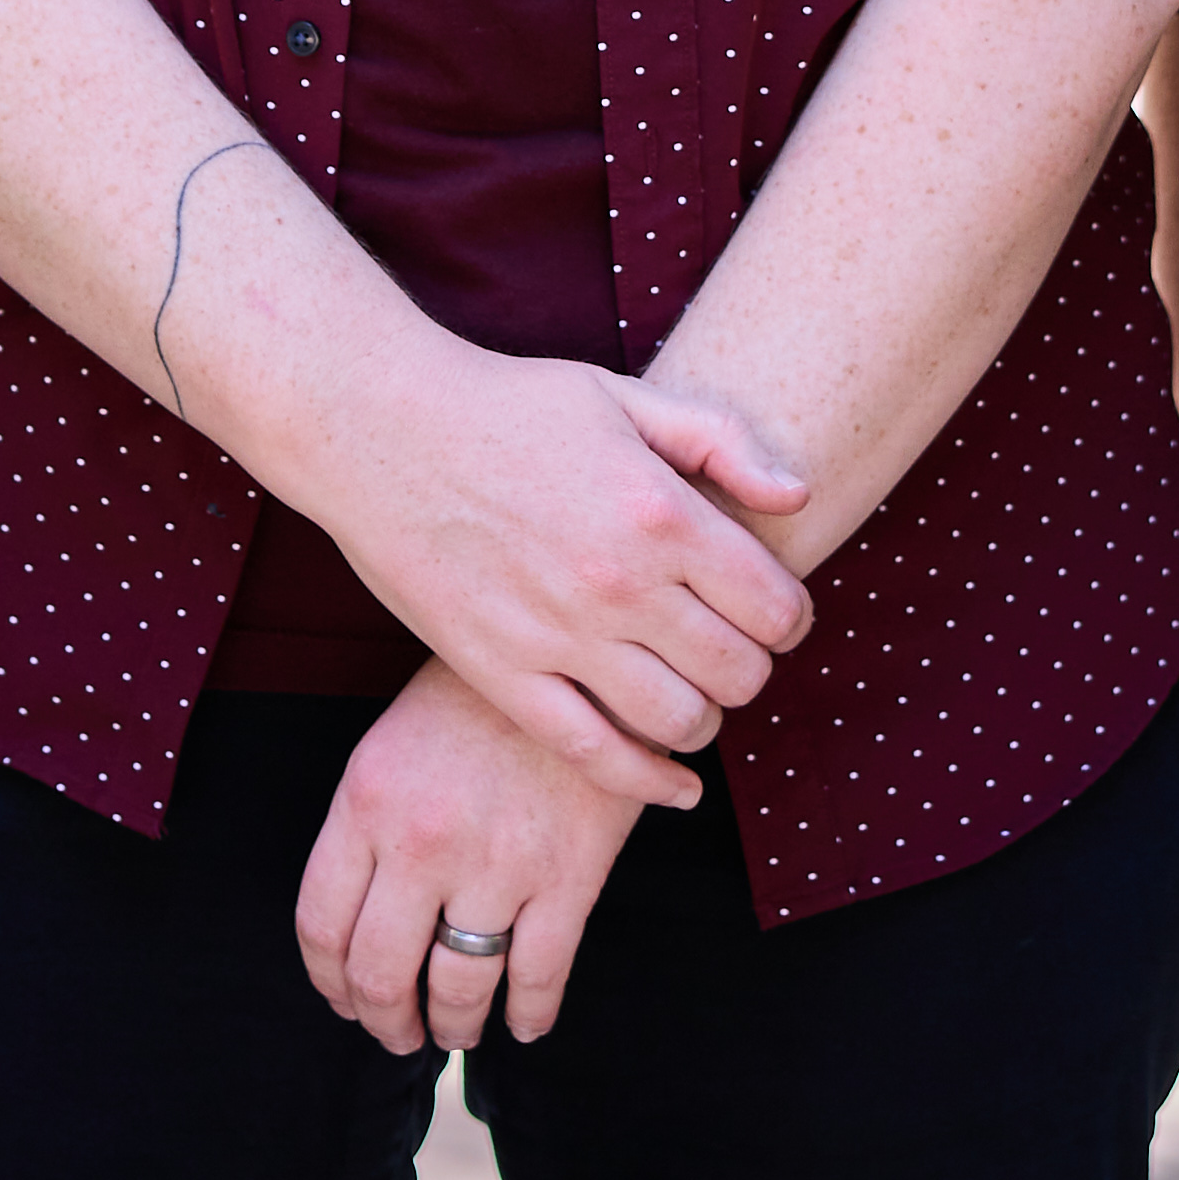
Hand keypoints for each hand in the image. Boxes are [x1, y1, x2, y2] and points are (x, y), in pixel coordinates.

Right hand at [285, 353, 813, 806]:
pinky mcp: (502, 673)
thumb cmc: (507, 404)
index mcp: (660, 511)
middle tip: (733, 655)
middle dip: (752, 670)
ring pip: (678, 721)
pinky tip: (674, 784)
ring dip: (705, 720)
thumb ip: (722, 440)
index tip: (776, 617)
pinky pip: (594, 754)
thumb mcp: (623, 395)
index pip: (774, 606)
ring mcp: (558, 635)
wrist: (381, 427)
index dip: (791, 620)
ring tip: (692, 695)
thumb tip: (798, 496)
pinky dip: (648, 781)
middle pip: (738, 672)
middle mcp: (618, 581)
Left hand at [292, 662, 647, 1055]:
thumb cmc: (479, 699)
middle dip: (386, 1021)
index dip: (330, 984)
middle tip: (399, 1034)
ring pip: (459, 988)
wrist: (582, 659)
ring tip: (457, 1031)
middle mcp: (423, 841)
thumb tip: (356, 927)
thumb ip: (367, 830)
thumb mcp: (392, 745)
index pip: (322, 927)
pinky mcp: (569, 877)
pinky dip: (530, 1015)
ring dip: (455, 1027)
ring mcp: (497, 864)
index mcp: (367, 802)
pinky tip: (525, 1022)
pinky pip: (540, 977)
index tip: (345, 1002)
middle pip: (381, 973)